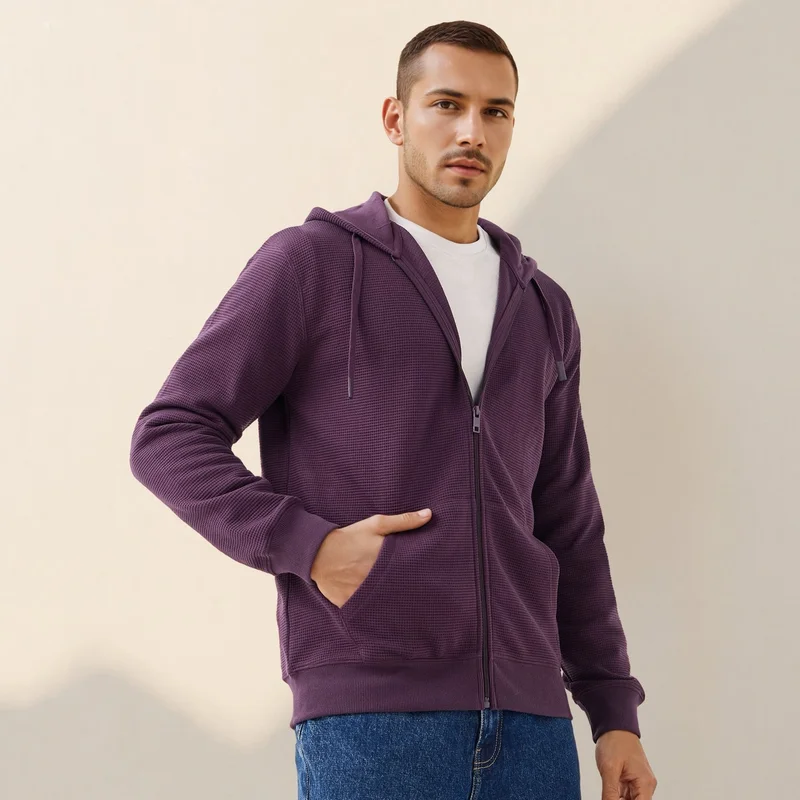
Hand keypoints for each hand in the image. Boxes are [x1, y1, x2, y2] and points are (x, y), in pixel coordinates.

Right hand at [310, 508, 431, 607]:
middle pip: (397, 589)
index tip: (426, 578)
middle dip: (404, 590)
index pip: (409, 573)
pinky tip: (378, 612)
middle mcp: (375, 579)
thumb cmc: (349, 536)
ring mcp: (362, 593)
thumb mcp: (376, 524)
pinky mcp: (349, 603)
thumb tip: (429, 514)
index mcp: (385, 560)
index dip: (418, 576)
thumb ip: (404, 521)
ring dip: (388, 601)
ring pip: (382, 602)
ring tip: (397, 603)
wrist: (317, 551)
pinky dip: (370, 610)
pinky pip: (364, 610)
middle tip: (412, 591)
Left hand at [596, 730, 656, 798]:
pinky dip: (617, 796)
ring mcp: (639, 782)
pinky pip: (626, 795)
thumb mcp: (609, 769)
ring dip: (618, 799)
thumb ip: (610, 793)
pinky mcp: (631, 780)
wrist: (613, 725)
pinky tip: (609, 793)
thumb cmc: (614, 741)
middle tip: (608, 795)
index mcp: (645, 783)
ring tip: (608, 791)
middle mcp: (645, 785)